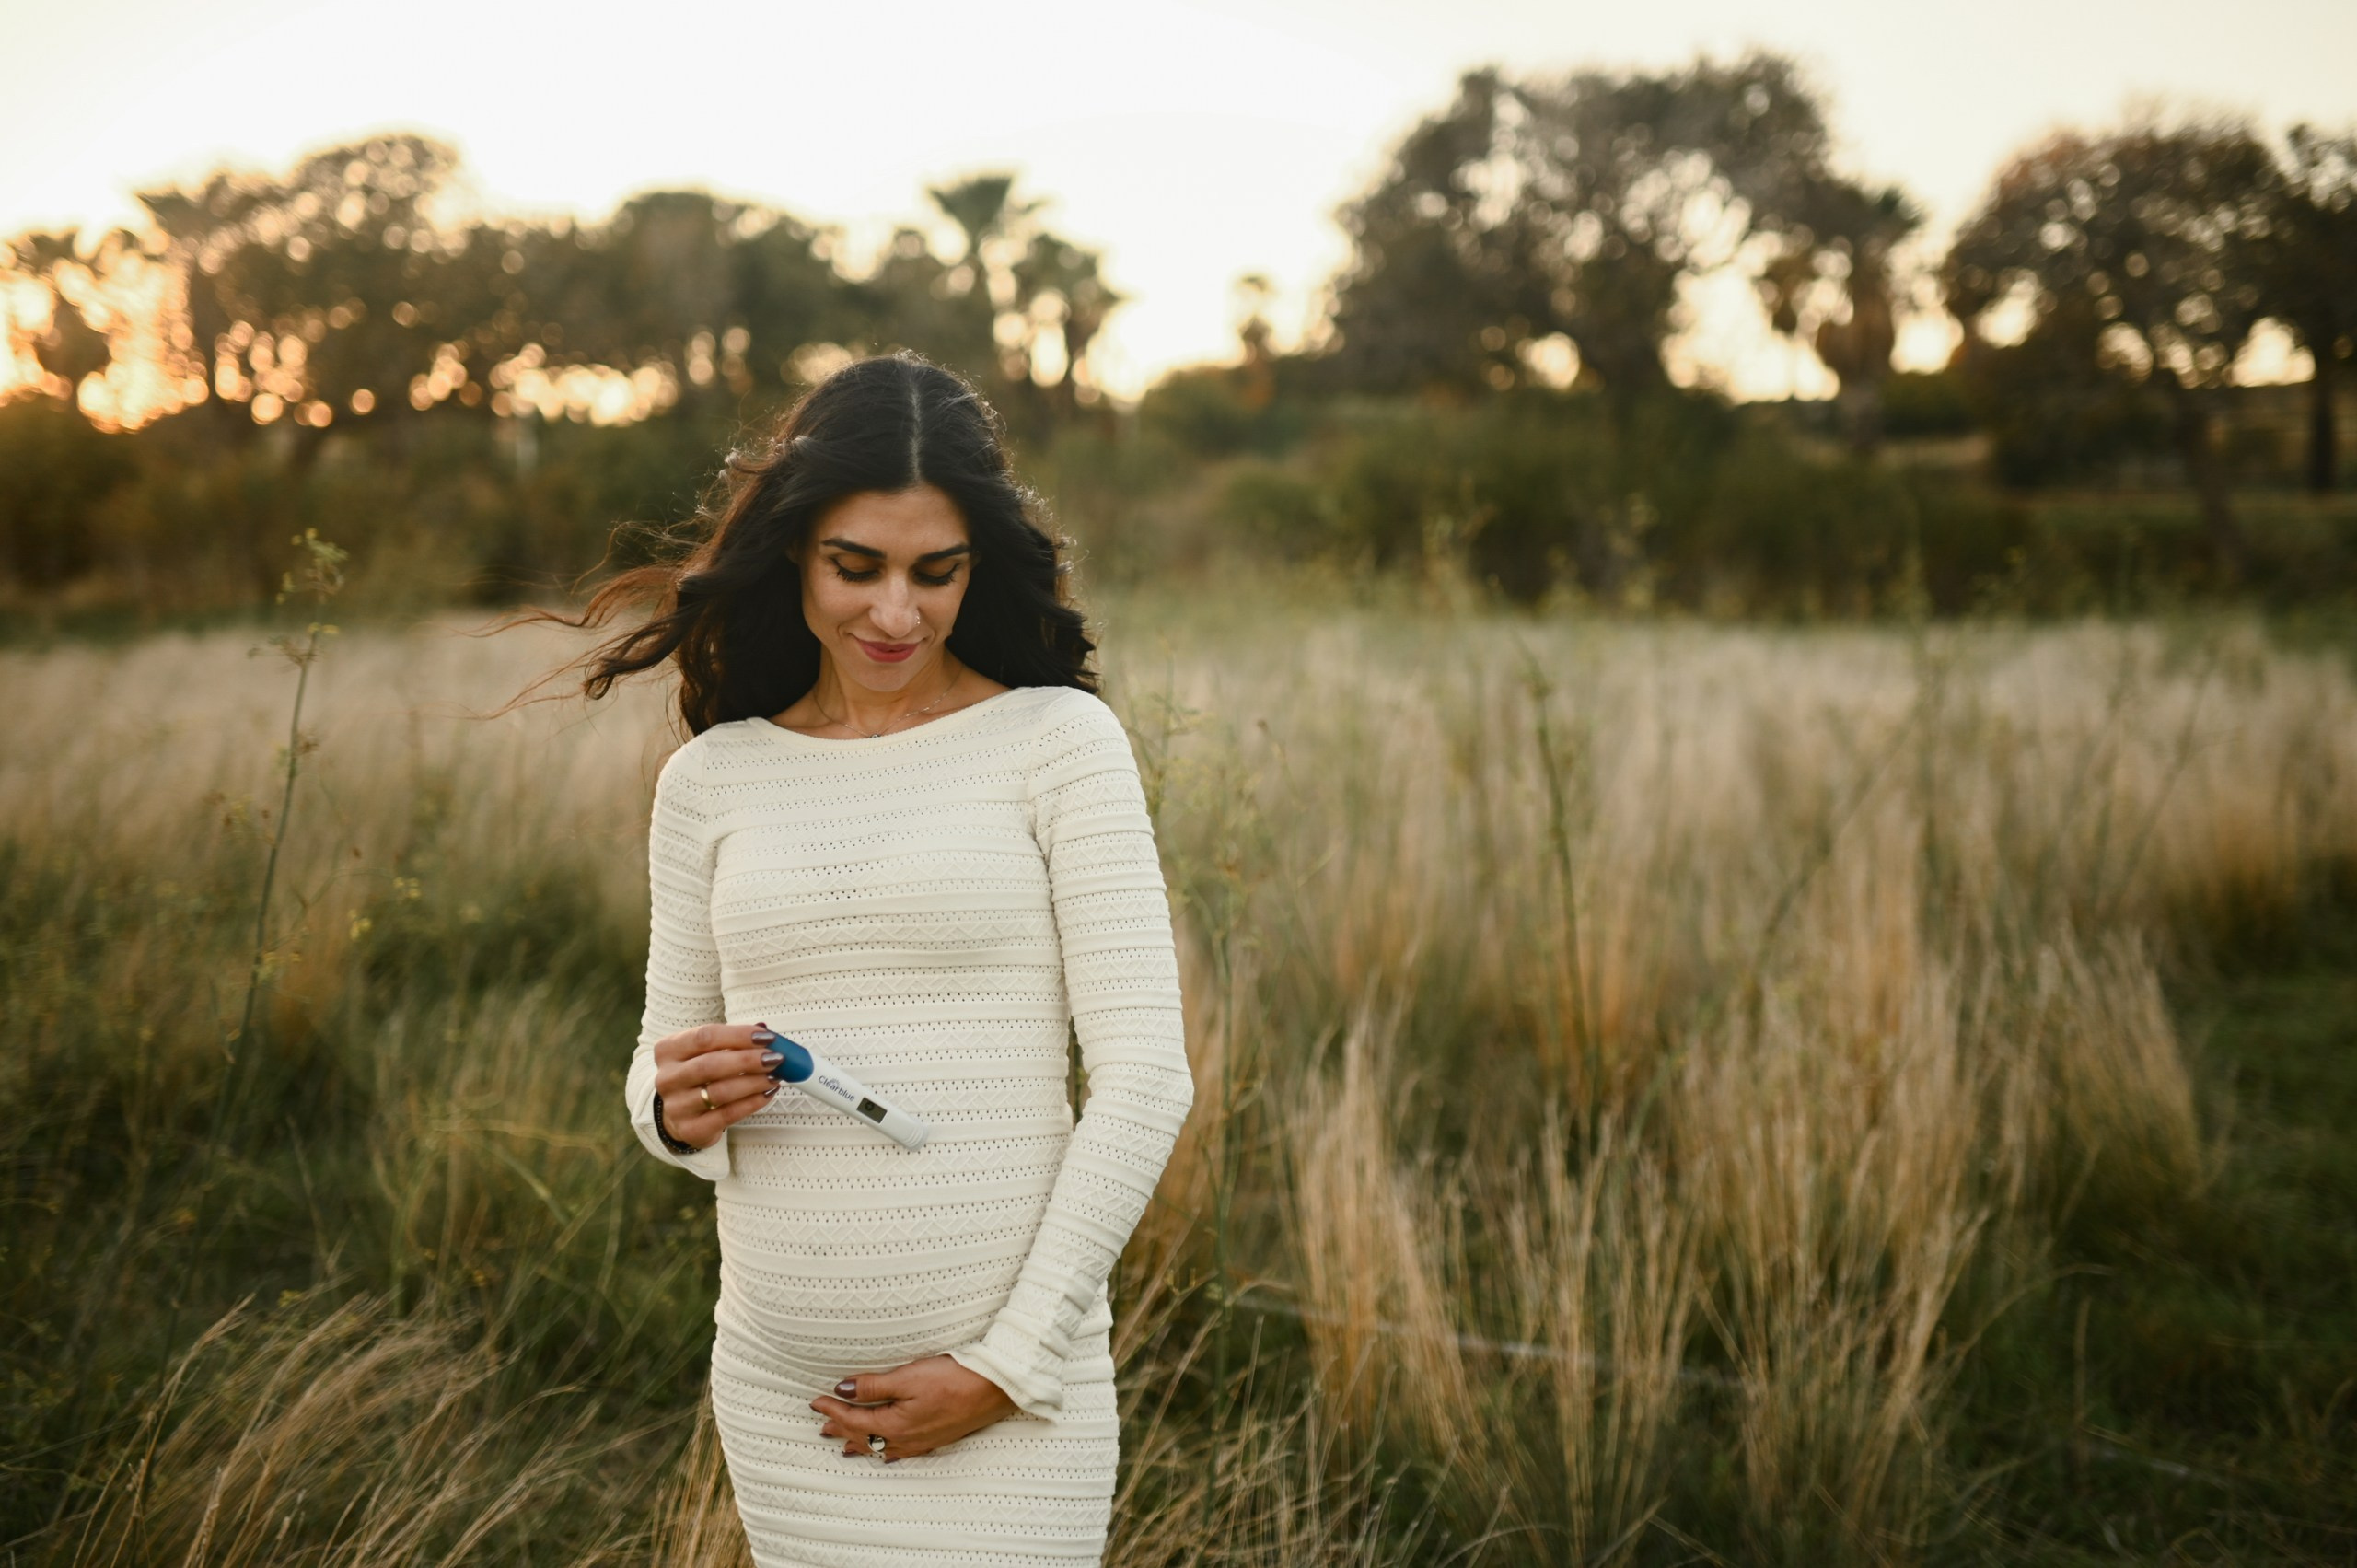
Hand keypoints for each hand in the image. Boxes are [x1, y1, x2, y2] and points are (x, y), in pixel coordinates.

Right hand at [653, 1022, 781, 1149]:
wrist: (680, 1114)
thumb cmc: (699, 1075)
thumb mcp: (706, 1053)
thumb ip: (733, 1041)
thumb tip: (765, 1032)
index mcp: (668, 1050)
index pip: (704, 1037)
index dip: (739, 1035)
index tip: (767, 1037)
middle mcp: (667, 1078)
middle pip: (711, 1065)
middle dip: (748, 1060)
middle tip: (776, 1058)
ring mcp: (676, 1106)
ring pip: (720, 1092)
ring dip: (754, 1082)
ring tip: (775, 1076)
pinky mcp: (690, 1129)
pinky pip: (727, 1115)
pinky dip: (752, 1103)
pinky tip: (767, 1094)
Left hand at [811, 1355, 1018, 1461]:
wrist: (996, 1389)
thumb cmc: (954, 1379)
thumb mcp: (909, 1377)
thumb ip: (873, 1386)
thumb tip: (842, 1391)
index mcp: (894, 1424)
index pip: (854, 1418)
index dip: (833, 1409)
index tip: (815, 1401)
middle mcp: (906, 1439)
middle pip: (865, 1436)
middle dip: (842, 1428)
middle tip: (823, 1425)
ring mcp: (922, 1440)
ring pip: (881, 1445)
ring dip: (860, 1441)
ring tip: (844, 1444)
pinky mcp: (936, 1437)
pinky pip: (901, 1449)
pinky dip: (885, 1448)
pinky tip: (886, 1452)